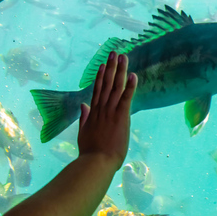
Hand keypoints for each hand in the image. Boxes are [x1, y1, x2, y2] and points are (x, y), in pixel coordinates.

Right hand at [77, 51, 136, 171]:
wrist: (96, 162)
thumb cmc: (90, 151)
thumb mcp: (83, 132)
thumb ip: (84, 118)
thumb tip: (83, 105)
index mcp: (93, 113)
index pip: (97, 90)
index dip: (100, 76)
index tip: (103, 64)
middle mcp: (101, 109)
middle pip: (106, 84)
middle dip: (111, 67)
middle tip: (114, 53)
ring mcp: (110, 112)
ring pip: (116, 87)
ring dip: (120, 71)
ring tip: (122, 57)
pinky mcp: (121, 117)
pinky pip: (126, 98)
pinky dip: (130, 86)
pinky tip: (133, 75)